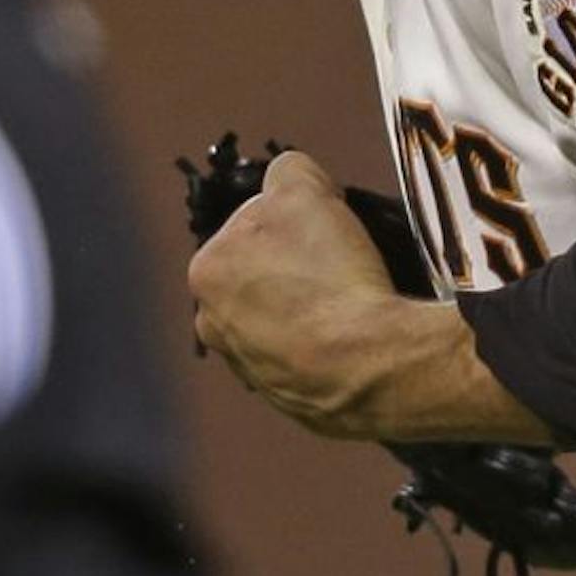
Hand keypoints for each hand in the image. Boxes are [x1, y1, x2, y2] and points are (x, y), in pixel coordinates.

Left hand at [188, 150, 411, 437]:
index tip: (326, 231)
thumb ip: (288, 171)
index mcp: (206, 272)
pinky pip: (311, 360)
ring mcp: (251, 372)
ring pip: (286, 320)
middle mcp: (214, 327)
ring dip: (312, 310)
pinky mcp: (291, 404)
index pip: (253, 224)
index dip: (296, 221)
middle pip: (264, 275)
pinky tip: (355, 339)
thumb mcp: (304, 189)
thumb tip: (290, 178)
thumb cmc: (328, 274)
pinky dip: (330, 348)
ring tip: (351, 305)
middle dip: (297, 268)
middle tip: (340, 267)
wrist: (369, 366)